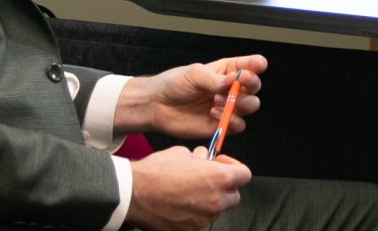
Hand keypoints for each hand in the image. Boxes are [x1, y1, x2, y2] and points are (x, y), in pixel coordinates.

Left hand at [115, 55, 266, 138]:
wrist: (157, 106)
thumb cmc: (174, 84)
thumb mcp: (194, 74)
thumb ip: (215, 79)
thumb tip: (234, 80)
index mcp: (226, 71)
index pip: (250, 65)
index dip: (257, 65)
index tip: (258, 65)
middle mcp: (230, 89)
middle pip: (255, 87)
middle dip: (251, 85)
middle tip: (238, 84)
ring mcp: (227, 107)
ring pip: (251, 106)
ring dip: (239, 103)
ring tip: (216, 101)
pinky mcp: (221, 125)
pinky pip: (239, 125)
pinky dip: (231, 120)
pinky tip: (213, 113)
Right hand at [126, 146, 251, 230]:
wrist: (133, 193)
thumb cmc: (156, 171)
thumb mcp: (182, 153)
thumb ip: (200, 158)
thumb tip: (204, 159)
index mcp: (218, 178)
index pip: (244, 175)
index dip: (234, 167)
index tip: (221, 164)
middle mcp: (215, 201)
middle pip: (234, 196)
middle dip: (224, 187)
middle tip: (207, 179)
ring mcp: (203, 219)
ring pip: (216, 210)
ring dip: (208, 201)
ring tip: (188, 191)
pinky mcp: (189, 230)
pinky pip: (199, 221)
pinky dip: (194, 214)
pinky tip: (179, 204)